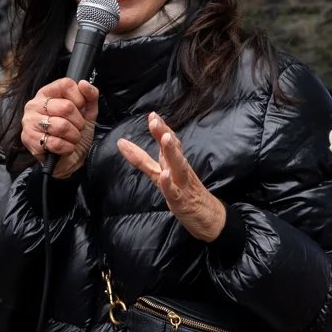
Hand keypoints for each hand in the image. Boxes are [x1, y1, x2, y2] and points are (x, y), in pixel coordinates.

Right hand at [22, 78, 98, 178]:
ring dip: (73, 136)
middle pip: (66, 107)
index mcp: (47, 93)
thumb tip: (84, 84)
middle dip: (78, 122)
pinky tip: (64, 148)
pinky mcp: (29, 139)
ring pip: (61, 126)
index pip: (66, 84)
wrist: (70, 160)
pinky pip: (55, 142)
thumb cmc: (75, 134)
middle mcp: (34, 104)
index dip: (80, 99)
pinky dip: (66, 148)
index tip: (80, 110)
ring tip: (70, 139)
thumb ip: (90, 96)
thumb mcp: (88, 113)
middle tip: (76, 129)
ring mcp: (29, 122)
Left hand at [116, 112, 226, 242]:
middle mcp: (179, 170)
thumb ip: (141, 159)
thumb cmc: (184, 192)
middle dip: (164, 134)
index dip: (161, 128)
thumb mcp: (161, 174)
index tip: (152, 115)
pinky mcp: (182, 201)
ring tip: (165, 138)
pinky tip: (165, 176)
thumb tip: (121, 142)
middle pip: (173, 149)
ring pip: (177, 166)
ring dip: (171, 152)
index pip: (169, 142)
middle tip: (155, 120)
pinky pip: (174, 192)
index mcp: (174, 163)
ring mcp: (182, 185)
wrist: (209, 217)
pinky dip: (169, 184)